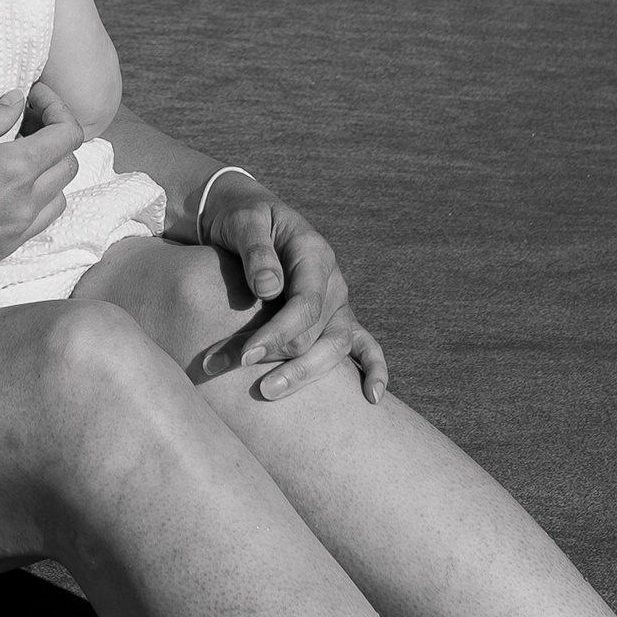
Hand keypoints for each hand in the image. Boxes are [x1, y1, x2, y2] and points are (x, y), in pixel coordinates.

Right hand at [0, 91, 85, 299]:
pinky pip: (39, 221)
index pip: (68, 136)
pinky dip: (36, 199)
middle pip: (70, 164)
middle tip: (22, 121)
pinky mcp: (1, 252)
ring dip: (48, 171)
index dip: (57, 108)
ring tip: (15, 154)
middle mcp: (23, 207)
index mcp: (11, 173)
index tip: (32, 97)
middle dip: (54, 136)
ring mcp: (15, 234)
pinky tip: (4, 187)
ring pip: (59, 196)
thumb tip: (16, 101)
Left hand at [202, 179, 389, 405]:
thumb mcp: (244, 222)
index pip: (303, 305)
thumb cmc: (243, 220)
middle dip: (283, 362)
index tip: (245, 357)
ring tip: (269, 393)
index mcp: (313, 254)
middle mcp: (333, 281)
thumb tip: (269, 289)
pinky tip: (372, 398)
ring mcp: (338, 302)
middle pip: (319, 334)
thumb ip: (257, 252)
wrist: (251, 218)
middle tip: (246, 381)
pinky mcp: (335, 317)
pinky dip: (373, 369)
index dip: (277, 334)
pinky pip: (364, 345)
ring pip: (335, 347)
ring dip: (304, 375)